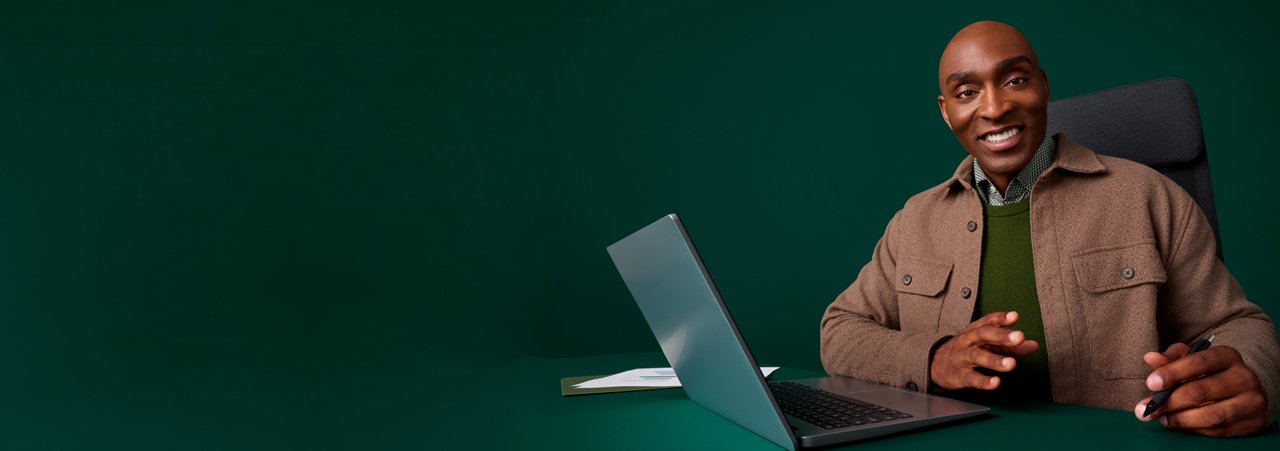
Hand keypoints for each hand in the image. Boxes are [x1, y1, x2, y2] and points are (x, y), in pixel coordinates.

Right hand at [929, 311, 1039, 390]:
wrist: (935, 365)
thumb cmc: (967, 351)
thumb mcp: (987, 345)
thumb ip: (1011, 346)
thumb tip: (1033, 345)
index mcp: (975, 330)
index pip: (988, 321)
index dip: (1001, 318)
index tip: (1014, 316)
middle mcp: (967, 341)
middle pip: (982, 334)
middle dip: (1001, 335)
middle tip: (1019, 337)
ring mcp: (961, 357)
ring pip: (977, 356)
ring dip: (995, 360)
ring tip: (1011, 364)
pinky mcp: (958, 375)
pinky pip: (970, 377)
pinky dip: (983, 381)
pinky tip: (995, 383)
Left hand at [1134, 342, 1266, 436]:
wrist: (1245, 392)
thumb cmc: (1211, 373)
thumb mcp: (1192, 360)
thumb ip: (1171, 359)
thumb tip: (1150, 358)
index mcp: (1228, 356)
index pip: (1198, 362)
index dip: (1172, 372)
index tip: (1150, 383)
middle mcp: (1244, 377)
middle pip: (1201, 391)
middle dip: (1169, 401)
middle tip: (1148, 408)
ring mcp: (1251, 401)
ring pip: (1210, 415)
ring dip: (1180, 419)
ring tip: (1162, 417)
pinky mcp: (1252, 422)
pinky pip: (1218, 430)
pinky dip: (1194, 428)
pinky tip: (1179, 423)